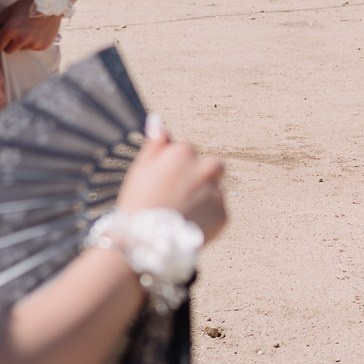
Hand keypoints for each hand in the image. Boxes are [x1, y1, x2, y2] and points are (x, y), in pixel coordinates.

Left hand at [0, 0, 61, 52]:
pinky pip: (32, 47)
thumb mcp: (9, 10)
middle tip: (13, 33)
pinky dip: (32, 41)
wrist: (52, 3)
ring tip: (28, 28)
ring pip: (21, 48)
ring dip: (21, 42)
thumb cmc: (28, 4)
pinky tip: (37, 31)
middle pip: (8, 50)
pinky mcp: (42, 46)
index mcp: (11, 30)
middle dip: (8, 43)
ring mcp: (33, 44)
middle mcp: (22, 40)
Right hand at [116, 121, 227, 243]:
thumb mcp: (140, 168)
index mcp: (184, 152)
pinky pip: (218, 213)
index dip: (174, 169)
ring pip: (214, 191)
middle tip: (178, 198)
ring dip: (204, 199)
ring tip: (181, 216)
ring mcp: (217, 192)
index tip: (164, 184)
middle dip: (199, 178)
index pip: (187, 152)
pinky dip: (208, 220)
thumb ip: (155, 143)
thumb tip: (158, 120)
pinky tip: (188, 226)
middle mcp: (205, 167)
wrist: (146, 242)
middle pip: (210, 167)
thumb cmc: (139, 203)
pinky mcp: (224, 215)